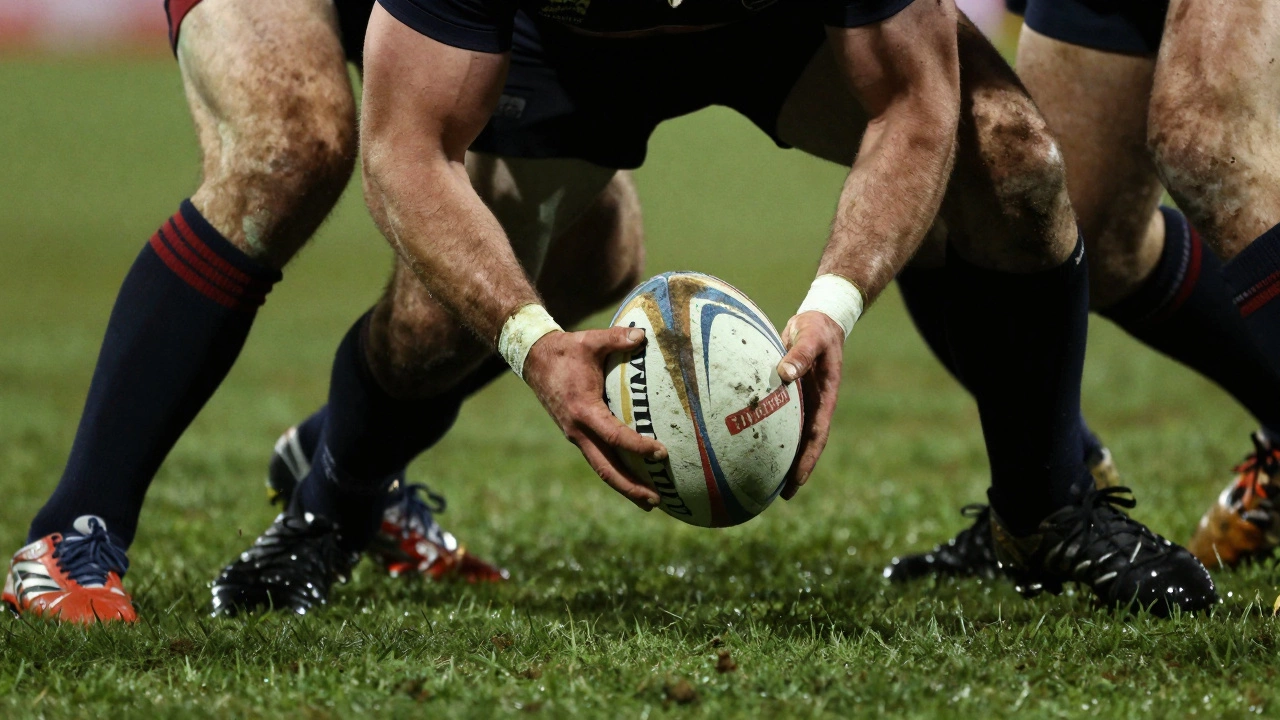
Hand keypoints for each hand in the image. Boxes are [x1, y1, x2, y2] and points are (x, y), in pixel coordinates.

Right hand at [522, 326, 667, 510]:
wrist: (533, 359)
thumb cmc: (565, 350)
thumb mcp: (590, 341)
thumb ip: (617, 339)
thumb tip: (643, 335)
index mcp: (583, 410)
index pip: (614, 437)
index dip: (638, 447)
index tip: (661, 453)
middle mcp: (578, 430)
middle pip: (606, 468)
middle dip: (630, 487)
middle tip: (655, 500)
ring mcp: (576, 435)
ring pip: (601, 468)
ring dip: (624, 486)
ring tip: (650, 500)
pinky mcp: (577, 434)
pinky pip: (598, 458)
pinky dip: (616, 471)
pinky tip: (635, 477)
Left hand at [776, 311, 844, 499]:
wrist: (818, 320)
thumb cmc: (817, 328)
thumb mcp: (811, 337)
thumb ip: (800, 354)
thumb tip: (784, 374)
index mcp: (823, 398)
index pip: (817, 436)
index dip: (808, 459)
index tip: (798, 480)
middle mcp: (813, 405)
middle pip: (803, 444)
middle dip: (794, 470)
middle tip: (780, 495)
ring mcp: (801, 402)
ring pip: (790, 435)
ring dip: (780, 457)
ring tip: (762, 480)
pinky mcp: (787, 394)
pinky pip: (776, 418)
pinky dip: (766, 432)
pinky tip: (747, 443)